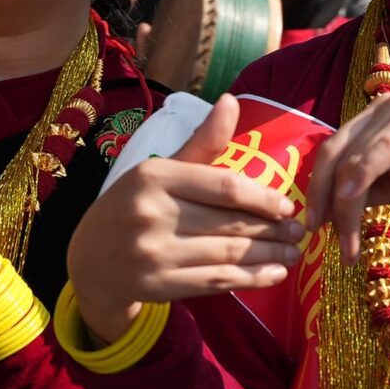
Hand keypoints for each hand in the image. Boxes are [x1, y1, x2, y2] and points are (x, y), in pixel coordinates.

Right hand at [65, 95, 305, 341]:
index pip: (223, 186)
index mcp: (154, 175)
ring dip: (269, 256)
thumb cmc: (134, 206)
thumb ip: (201, 142)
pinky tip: (273, 275)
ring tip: (292, 253)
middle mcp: (151, 213)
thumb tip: (231, 101)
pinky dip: (251, 279)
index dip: (263, 198)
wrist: (91, 260)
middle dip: (273, 229)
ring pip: (228, 254)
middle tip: (298, 232)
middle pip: (230, 222)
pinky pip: (216, 282)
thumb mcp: (159, 169)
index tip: (288, 206)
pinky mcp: (157, 286)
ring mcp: (153, 253)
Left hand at [301, 86, 389, 259]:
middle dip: (323, 197)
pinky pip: (384, 151)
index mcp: (380, 112)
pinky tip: (352, 209)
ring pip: (356, 158)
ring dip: (344, 206)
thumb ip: (363, 188)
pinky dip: (361, 180)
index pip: (333, 146)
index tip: (313, 224)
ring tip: (347, 245)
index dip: (316, 185)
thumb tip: (325, 207)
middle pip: (337, 150)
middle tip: (319, 235)